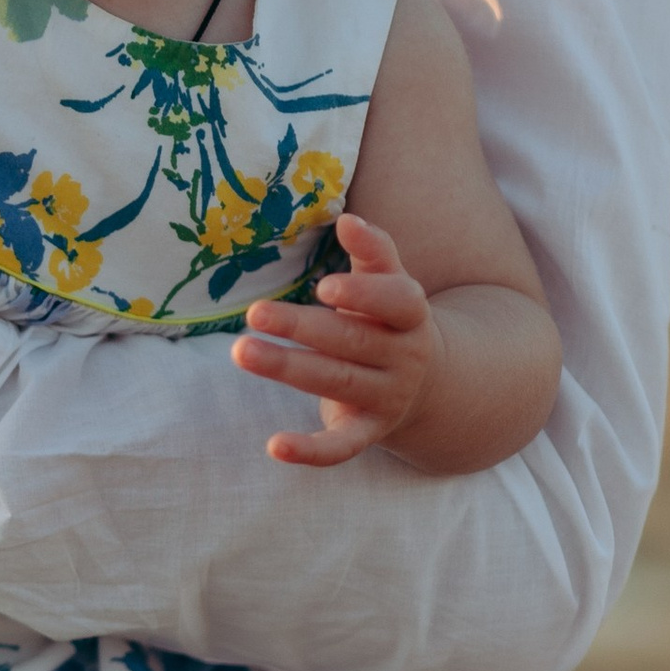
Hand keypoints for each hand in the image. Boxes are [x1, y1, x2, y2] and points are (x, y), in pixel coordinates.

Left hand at [229, 214, 436, 468]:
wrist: (428, 383)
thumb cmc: (389, 319)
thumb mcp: (391, 284)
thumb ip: (374, 252)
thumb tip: (346, 219)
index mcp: (411, 315)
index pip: (396, 303)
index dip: (364, 296)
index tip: (324, 286)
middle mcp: (403, 358)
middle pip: (350, 342)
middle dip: (300, 328)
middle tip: (253, 313)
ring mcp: (386, 398)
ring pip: (335, 383)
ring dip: (286, 368)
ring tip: (241, 350)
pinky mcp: (366, 431)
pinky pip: (341, 446)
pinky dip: (310, 451)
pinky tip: (274, 446)